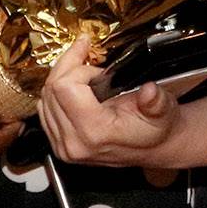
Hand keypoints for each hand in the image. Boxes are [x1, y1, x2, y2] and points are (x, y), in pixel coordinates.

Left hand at [38, 36, 181, 167]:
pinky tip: (74, 86)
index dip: (78, 67)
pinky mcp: (59, 145)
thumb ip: (155, 101)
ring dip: (61, 78)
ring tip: (84, 72)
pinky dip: (56, 93)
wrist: (153, 149)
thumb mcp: (162, 110)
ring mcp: (63, 147)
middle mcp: (73, 143)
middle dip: (68, 67)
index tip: (96, 64)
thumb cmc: (156, 128)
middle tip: (88, 58)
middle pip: (50, 90)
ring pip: (44, 98)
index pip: (63, 87)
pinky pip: (45, 110)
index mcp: (94, 133)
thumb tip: (150, 91)